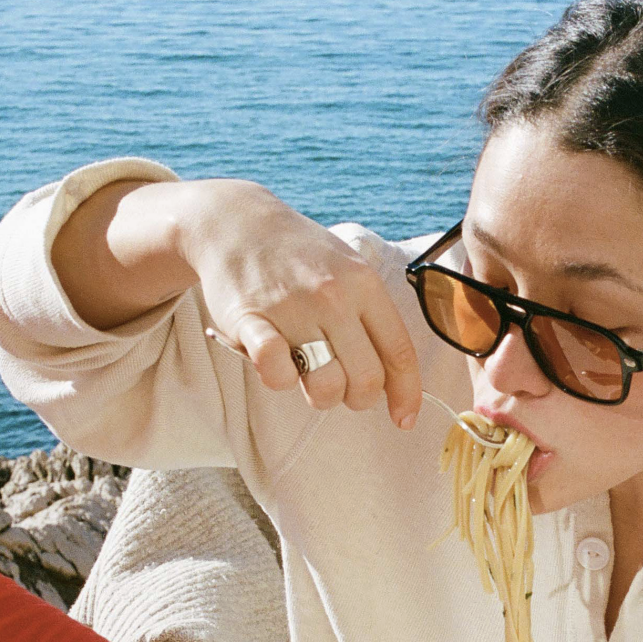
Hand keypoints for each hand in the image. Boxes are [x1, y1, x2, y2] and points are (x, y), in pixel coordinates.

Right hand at [175, 179, 421, 425]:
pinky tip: (277, 362)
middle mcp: (333, 297)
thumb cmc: (299, 256)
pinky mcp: (250, 319)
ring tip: (307, 371)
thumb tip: (394, 378)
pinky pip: (276, 373)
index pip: (400, 353)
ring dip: (319, 394)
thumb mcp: (349, 270)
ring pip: (325, 386)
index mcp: (365, 286)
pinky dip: (279, 379)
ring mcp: (292, 308)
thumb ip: (372, 318)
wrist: (236, 222)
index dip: (407, 394)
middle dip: (358, 399)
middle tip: (342, 390)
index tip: (404, 419)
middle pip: (366, 380)